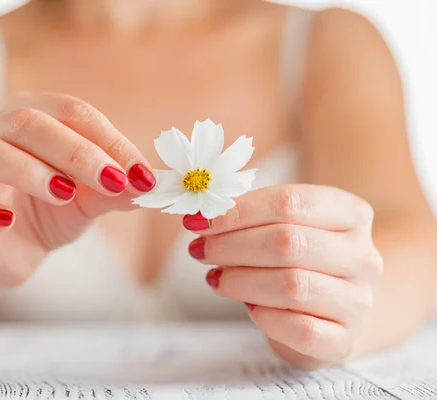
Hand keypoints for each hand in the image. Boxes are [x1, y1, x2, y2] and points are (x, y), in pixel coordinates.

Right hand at [0, 93, 155, 285]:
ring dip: (27, 170)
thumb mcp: (89, 201)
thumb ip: (114, 190)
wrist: (8, 251)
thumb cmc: (50, 212)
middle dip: (77, 151)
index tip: (143, 175)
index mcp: (36, 118)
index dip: (110, 141)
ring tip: (64, 194)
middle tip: (114, 180)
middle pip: (30, 122)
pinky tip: (4, 220)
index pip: (74, 113)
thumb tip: (146, 184)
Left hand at [183, 184, 382, 369]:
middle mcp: (363, 256)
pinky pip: (302, 329)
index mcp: (351, 214)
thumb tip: (202, 217)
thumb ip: (249, 216)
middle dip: (233, 245)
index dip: (239, 211)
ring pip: (294, 285)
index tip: (200, 220)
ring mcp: (358, 301)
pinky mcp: (344, 340)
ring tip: (216, 278)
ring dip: (241, 281)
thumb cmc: (301, 260)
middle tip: (201, 250)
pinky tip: (250, 309)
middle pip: (289, 242)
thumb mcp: (283, 226)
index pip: (290, 202)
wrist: (336, 309)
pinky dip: (267, 318)